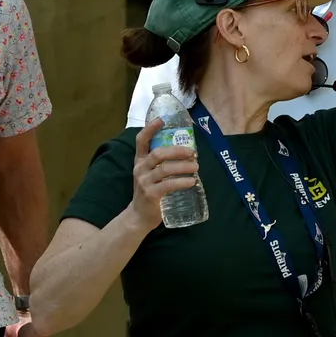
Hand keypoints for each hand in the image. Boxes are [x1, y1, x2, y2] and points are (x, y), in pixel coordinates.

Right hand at [126, 116, 200, 230]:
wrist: (139, 216)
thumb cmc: (149, 192)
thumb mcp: (150, 174)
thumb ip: (161, 164)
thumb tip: (187, 153)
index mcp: (140, 161)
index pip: (141, 141)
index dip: (150, 129)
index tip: (161, 120)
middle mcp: (140, 169)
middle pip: (158, 153)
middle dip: (177, 150)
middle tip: (193, 152)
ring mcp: (144, 182)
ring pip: (165, 169)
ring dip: (183, 166)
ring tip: (196, 167)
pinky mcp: (151, 195)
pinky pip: (168, 185)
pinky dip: (182, 182)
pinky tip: (192, 181)